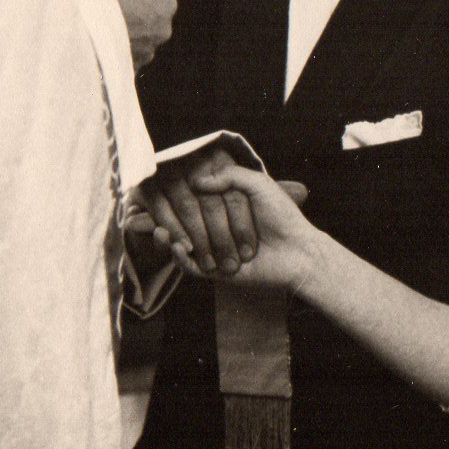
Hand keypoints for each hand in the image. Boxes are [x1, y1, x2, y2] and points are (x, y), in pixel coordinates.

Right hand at [77, 0, 176, 68]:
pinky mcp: (124, 72)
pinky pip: (117, 60)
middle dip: (128, 14)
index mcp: (165, 1)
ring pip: (132, 42)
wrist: (68, 24)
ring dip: (116, 36)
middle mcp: (162, 30)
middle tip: (102, 6)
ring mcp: (145, 55)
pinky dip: (105, 54)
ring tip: (90, 26)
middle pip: (146, 20)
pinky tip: (88, 43)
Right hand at [140, 158, 315, 290]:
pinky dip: (178, 257)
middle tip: (149, 212)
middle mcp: (215, 229)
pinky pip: (190, 267)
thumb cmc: (282, 215)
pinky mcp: (216, 272)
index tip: (159, 183)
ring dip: (171, 238)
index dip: (178, 194)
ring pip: (184, 245)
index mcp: (224, 207)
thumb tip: (195, 180)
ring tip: (159, 229)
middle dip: (173, 219)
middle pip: (186, 224)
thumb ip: (230, 176)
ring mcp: (213, 250)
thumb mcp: (259, 185)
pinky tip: (174, 244)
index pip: (194, 200)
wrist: (299, 251)